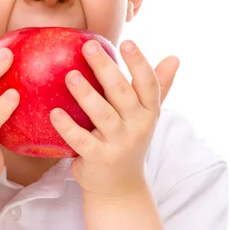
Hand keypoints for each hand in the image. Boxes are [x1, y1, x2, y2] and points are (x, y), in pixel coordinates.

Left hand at [50, 40, 179, 198]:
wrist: (120, 187)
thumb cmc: (130, 140)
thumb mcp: (147, 115)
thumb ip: (159, 86)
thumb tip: (175, 57)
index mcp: (149, 112)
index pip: (148, 84)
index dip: (139, 63)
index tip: (127, 42)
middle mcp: (138, 126)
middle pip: (122, 94)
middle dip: (106, 69)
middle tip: (88, 47)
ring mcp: (119, 144)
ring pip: (102, 115)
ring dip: (86, 94)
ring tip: (70, 76)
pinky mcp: (98, 159)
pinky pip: (81, 140)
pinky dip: (68, 127)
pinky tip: (54, 112)